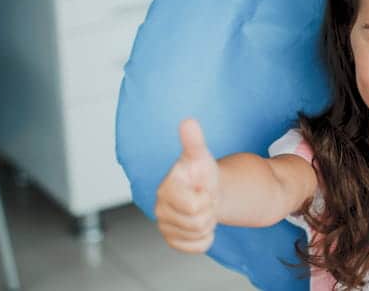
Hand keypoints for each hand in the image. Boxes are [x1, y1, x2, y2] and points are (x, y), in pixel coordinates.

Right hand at [155, 119, 219, 252]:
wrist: (206, 190)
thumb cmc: (202, 173)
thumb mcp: (201, 156)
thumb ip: (193, 141)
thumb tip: (188, 121)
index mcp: (166, 188)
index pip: (193, 206)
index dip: (206, 198)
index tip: (202, 189)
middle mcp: (160, 207)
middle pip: (197, 221)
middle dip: (208, 210)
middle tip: (205, 199)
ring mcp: (164, 225)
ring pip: (197, 234)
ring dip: (208, 222)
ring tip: (203, 208)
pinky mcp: (172, 240)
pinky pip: (197, 247)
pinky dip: (206, 238)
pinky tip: (202, 224)